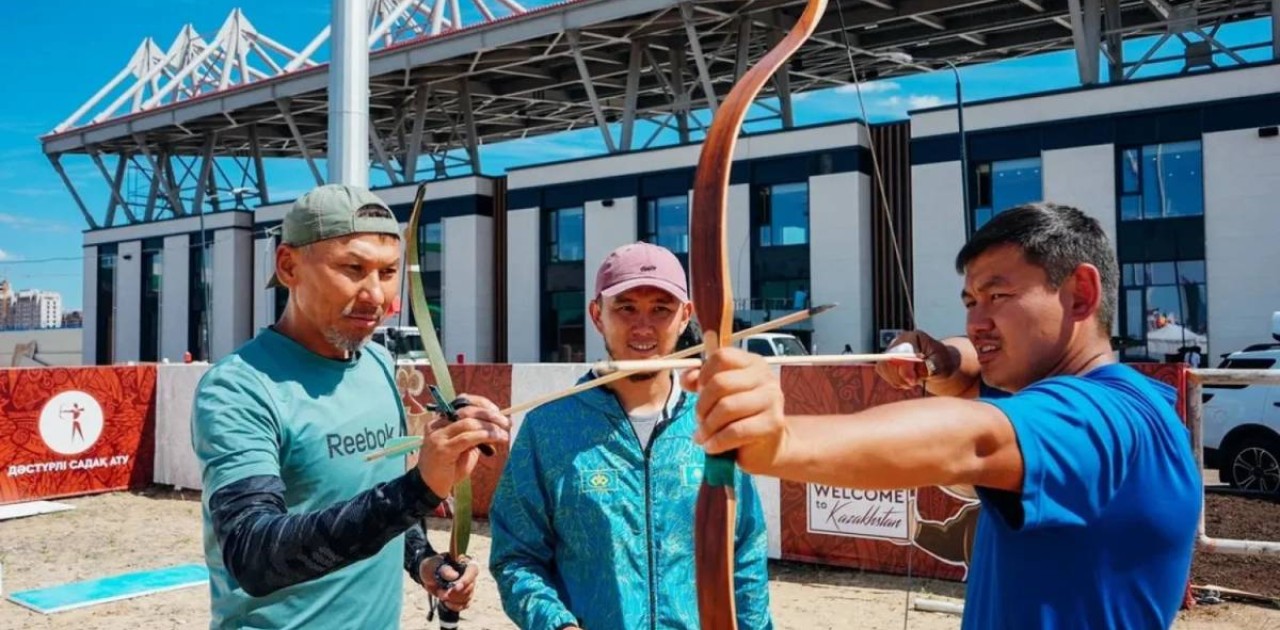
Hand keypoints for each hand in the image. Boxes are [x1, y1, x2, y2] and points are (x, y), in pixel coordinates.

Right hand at [417, 394, 510, 497]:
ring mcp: (438, 436)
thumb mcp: (463, 447)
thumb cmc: (449, 467)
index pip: (462, 401)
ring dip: (491, 427)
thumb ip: (474, 434)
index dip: (482, 403)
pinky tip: (497, 438)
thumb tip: (497, 425)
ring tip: (505, 434)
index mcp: (441, 419)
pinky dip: (485, 436)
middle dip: (491, 415)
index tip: (498, 411)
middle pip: (467, 411)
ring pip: (469, 423)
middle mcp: (437, 424)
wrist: (429, 487)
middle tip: (507, 423)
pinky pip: (467, 438)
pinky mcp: (443, 449)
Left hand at [418, 554, 478, 611]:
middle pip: (470, 587)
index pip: (473, 570)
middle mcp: (469, 573)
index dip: (467, 580)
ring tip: (440, 593)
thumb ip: (443, 569)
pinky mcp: (465, 596)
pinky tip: (446, 603)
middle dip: (454, 593)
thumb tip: (454, 576)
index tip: (456, 587)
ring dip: (452, 599)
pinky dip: (455, 606)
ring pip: (467, 597)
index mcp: (464, 561)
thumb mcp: (433, 565)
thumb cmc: (432, 567)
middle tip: (440, 591)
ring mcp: (468, 585)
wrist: (428, 577)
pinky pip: (465, 604)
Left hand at [679, 347, 786, 475]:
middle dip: (702, 405)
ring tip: (702, 436)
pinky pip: (736, 431)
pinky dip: (717, 441)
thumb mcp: (719, 395)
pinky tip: (711, 446)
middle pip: (721, 383)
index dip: (703, 375)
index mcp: (752, 363)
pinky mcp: (773, 423)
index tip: (699, 392)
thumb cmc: (740, 417)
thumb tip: (686, 379)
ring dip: (707, 426)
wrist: (766, 447)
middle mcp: (765, 377)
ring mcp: (772, 399)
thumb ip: (701, 382)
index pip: (722, 357)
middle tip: (698, 419)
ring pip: (727, 407)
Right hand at [875, 330, 954, 389]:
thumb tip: (917, 371)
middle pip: (888, 360)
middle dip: (901, 376)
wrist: (938, 365)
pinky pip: (884, 373)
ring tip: (914, 380)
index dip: (904, 367)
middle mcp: (898, 341)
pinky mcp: (886, 361)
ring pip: (884, 368)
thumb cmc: (941, 363)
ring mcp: (890, 351)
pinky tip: (907, 380)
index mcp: (912, 338)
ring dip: (898, 380)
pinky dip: (895, 381)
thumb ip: (930, 367)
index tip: (913, 380)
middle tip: (915, 382)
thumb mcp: (941, 365)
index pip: (901, 351)